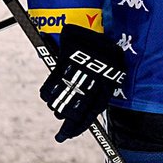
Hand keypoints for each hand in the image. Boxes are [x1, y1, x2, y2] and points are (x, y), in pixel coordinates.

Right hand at [39, 24, 125, 142]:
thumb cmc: (105, 50)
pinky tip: (50, 97)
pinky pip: (52, 87)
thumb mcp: (113, 69)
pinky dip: (49, 94)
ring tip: (59, 111)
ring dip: (58, 108)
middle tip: (62, 134)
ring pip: (62, 100)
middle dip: (68, 124)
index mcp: (105, 84)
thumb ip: (105, 86)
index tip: (71, 135)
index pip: (92, 111)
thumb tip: (96, 104)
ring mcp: (77, 75)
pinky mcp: (63, 67)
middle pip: (76, 111)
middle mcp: (91, 82)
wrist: (93, 28)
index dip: (81, 125)